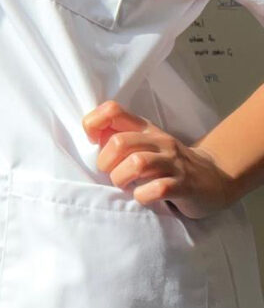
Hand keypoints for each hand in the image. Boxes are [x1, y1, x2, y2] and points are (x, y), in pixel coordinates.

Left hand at [84, 101, 235, 218]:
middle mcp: (158, 140)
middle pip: (120, 142)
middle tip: (110, 173)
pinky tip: (142, 197)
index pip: (113, 110)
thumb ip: (120, 137)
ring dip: (121, 178)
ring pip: (137, 164)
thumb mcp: (145, 144)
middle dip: (105, 162)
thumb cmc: (168, 162)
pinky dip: (143, 195)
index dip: (94, 122)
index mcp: (144, 128)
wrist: (215, 178)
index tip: (91, 140)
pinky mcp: (185, 185)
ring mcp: (173, 162)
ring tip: (123, 185)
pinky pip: (159, 188)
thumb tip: (91, 137)